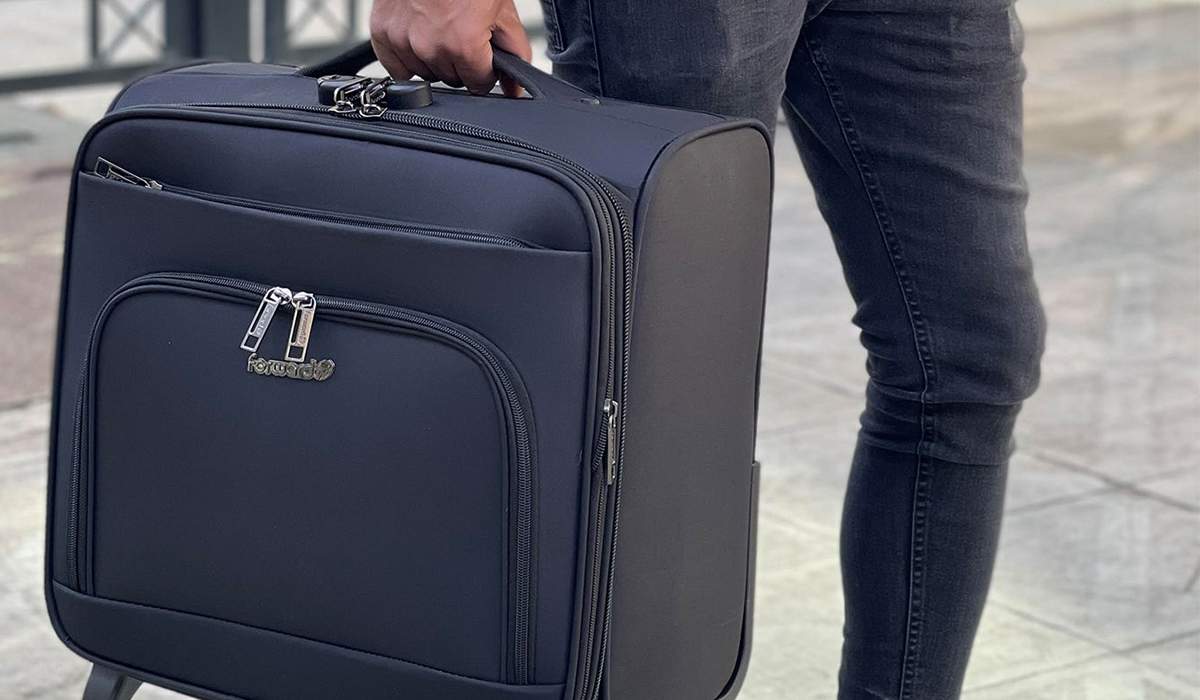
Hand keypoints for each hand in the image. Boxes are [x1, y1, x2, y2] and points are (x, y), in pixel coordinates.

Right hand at [369, 0, 531, 95]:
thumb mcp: (502, 10)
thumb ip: (514, 52)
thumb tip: (516, 88)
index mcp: (463, 43)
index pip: (478, 84)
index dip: (485, 70)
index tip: (483, 55)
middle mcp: (430, 46)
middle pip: (452, 79)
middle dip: (461, 62)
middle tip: (462, 31)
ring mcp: (402, 39)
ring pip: (425, 74)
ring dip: (434, 59)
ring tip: (440, 27)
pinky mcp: (382, 31)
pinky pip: (395, 67)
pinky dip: (406, 57)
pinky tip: (419, 38)